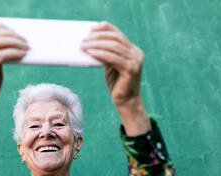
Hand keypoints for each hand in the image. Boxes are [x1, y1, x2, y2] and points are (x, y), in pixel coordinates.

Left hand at [81, 21, 150, 135]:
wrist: (126, 102)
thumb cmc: (117, 85)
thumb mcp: (111, 66)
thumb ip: (106, 55)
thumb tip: (91, 45)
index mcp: (132, 50)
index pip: (118, 34)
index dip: (105, 28)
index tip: (92, 28)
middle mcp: (136, 53)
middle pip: (115, 38)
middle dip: (98, 36)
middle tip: (84, 39)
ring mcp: (135, 61)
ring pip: (114, 46)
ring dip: (97, 44)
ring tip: (84, 46)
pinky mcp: (130, 69)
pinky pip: (113, 58)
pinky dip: (101, 54)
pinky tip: (91, 53)